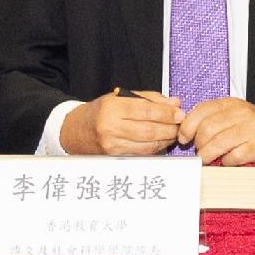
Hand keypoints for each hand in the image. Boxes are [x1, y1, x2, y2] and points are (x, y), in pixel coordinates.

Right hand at [61, 90, 185, 156]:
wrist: (75, 131)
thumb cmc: (100, 112)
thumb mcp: (120, 97)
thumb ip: (149, 98)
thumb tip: (175, 104)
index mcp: (112, 107)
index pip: (146, 110)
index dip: (166, 113)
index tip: (179, 113)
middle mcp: (110, 127)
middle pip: (149, 130)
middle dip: (169, 128)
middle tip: (179, 125)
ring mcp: (112, 145)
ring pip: (148, 144)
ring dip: (165, 140)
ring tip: (172, 133)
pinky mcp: (115, 157)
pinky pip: (142, 153)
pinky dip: (156, 148)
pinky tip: (161, 142)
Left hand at [178, 98, 254, 165]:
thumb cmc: (253, 126)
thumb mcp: (232, 114)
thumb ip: (211, 117)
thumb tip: (185, 130)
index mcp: (229, 104)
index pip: (200, 112)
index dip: (187, 127)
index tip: (183, 139)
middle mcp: (240, 113)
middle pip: (206, 129)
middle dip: (198, 145)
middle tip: (199, 152)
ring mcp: (250, 129)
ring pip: (217, 144)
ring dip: (207, 155)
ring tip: (207, 159)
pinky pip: (234, 157)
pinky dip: (226, 162)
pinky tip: (228, 161)